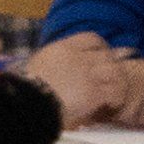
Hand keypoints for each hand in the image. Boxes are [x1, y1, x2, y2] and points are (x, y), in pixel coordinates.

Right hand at [14, 31, 134, 113]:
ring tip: (114, 95)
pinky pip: (115, 92)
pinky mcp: (93, 93)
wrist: (27, 105)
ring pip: (115, 72)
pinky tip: (111, 106)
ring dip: (117, 83)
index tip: (103, 56)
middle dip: (112, 67)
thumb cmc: (25, 90)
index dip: (101, 47)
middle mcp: (78, 58)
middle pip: (107, 56)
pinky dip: (116, 99)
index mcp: (62, 48)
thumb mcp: (36, 66)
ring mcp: (87, 75)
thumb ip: (51, 63)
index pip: (91, 38)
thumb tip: (56, 69)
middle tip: (112, 80)